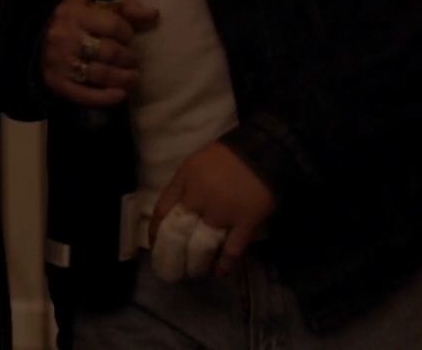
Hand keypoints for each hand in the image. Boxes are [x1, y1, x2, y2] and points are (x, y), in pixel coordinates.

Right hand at [40, 0, 158, 107]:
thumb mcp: (94, 4)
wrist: (37, 40)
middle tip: (135, 62)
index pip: (113, 25)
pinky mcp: (56, 83)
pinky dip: (105, 97)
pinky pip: (84, 94)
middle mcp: (65, 37)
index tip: (129, 38)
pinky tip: (120, 96)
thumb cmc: (74, 19)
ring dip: (122, 79)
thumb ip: (125, 6)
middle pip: (108, 52)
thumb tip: (153, 14)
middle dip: (128, 58)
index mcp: (75, 13)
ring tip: (133, 79)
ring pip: (99, 74)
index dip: (127, 33)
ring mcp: (60, 62)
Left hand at [150, 142, 275, 278]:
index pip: (162, 210)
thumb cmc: (229, 154)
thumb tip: (177, 211)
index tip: (156, 245)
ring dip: (196, 262)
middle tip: (172, 268)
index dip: (156, 232)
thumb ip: (185, 185)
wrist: (265, 149)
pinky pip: (232, 249)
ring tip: (194, 272)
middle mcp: (200, 197)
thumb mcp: (197, 162)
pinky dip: (225, 263)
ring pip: (201, 245)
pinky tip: (219, 273)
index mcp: (186, 179)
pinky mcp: (245, 221)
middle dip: (173, 254)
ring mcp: (222, 211)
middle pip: (178, 233)